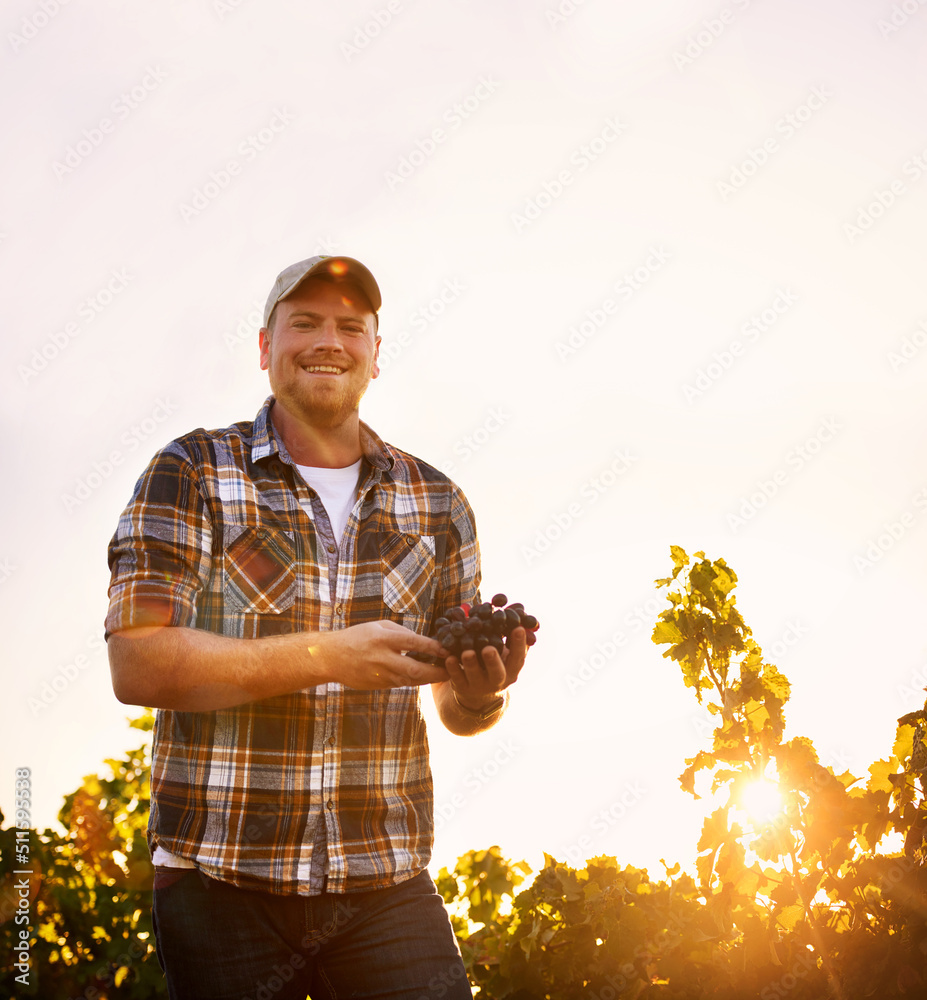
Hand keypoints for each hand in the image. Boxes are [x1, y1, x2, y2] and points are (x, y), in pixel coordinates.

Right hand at [327, 620, 448, 689]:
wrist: (332, 657)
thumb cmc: (357, 637)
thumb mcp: (378, 626)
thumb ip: (400, 633)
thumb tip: (422, 640)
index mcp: (383, 639)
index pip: (413, 643)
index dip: (433, 647)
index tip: (447, 649)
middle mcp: (383, 658)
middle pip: (415, 669)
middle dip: (436, 672)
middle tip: (451, 670)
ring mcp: (380, 674)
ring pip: (410, 680)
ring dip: (427, 678)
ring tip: (442, 674)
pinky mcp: (378, 685)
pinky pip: (401, 683)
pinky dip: (413, 680)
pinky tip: (423, 676)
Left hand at [443, 626, 527, 710]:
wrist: (479, 693)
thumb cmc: (495, 663)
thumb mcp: (506, 653)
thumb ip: (512, 636)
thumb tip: (521, 612)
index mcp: (511, 670)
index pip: (518, 657)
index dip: (519, 644)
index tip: (518, 628)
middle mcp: (497, 680)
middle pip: (497, 672)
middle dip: (493, 661)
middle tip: (488, 649)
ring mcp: (479, 685)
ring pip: (475, 676)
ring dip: (471, 664)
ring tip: (467, 652)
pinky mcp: (462, 688)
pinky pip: (456, 679)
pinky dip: (452, 669)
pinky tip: (449, 658)